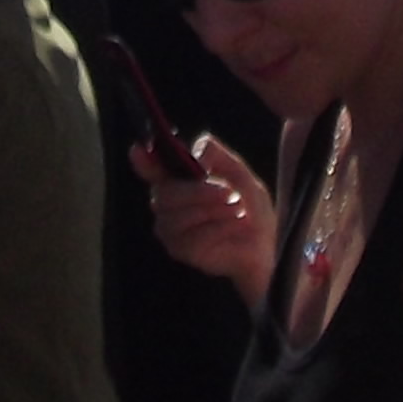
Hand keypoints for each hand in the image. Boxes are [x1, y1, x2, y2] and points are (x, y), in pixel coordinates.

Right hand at [142, 133, 280, 311]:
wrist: (264, 244)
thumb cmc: (249, 208)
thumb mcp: (239, 174)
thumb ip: (217, 156)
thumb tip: (196, 153)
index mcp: (178, 181)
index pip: (152, 170)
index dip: (143, 161)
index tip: (138, 150)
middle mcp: (167, 205)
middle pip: (166, 193)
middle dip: (201, 192)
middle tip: (230, 193)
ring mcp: (170, 230)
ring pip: (180, 216)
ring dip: (215, 210)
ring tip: (238, 210)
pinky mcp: (181, 251)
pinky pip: (194, 237)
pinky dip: (221, 228)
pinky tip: (236, 226)